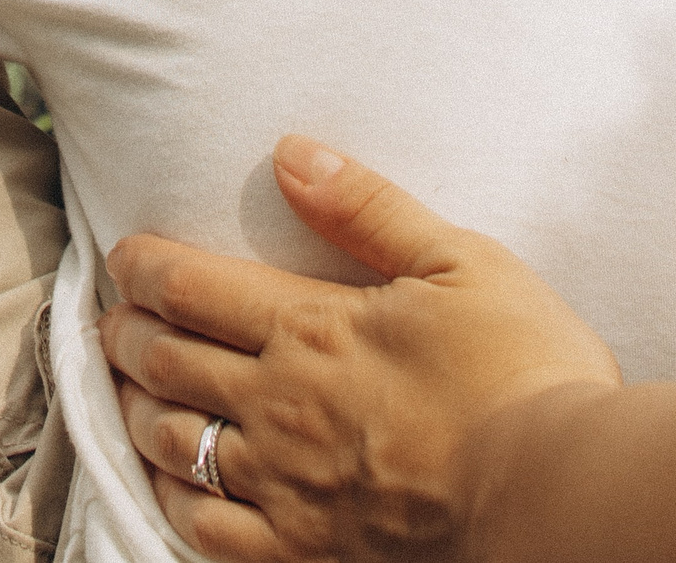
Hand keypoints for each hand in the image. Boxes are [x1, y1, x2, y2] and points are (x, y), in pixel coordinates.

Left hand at [101, 136, 619, 562]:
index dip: (142, 267)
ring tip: (125, 388)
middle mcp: (278, 403)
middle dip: (127, 333)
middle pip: (165, 360)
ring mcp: (284, 484)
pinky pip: (206, 528)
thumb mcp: (459, 263)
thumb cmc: (525, 373)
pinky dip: (171, 500)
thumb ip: (367, 208)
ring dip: (133, 408)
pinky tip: (167, 484)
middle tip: (114, 319)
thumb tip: (290, 152)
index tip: (124, 258)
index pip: (189, 287)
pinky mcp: (303, 549)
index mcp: (309, 327)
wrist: (560, 499)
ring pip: (170, 441)